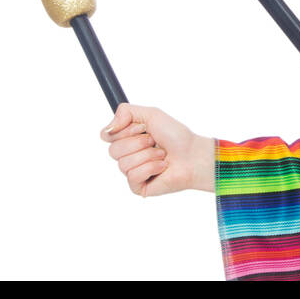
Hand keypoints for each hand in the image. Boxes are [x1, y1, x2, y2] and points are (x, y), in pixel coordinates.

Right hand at [99, 103, 215, 196]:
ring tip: (162, 155)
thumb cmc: (176, 136)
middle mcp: (128, 155)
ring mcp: (132, 171)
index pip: (106, 135)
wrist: (193, 155)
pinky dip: (150, 168)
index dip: (124, 131)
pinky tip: (162, 167)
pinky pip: (133, 176)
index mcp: (128, 138)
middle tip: (154, 141)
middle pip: (113, 150)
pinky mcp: (138, 186)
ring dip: (148, 155)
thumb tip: (106, 130)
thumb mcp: (152, 114)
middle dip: (138, 143)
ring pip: (123, 164)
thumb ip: (126, 112)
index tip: (141, 128)